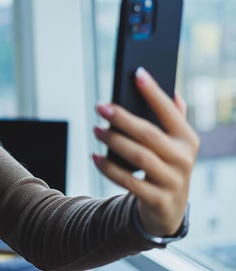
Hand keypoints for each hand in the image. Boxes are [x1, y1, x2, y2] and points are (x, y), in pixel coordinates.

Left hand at [92, 67, 199, 235]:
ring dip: (113, 141)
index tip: (137, 73)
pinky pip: (127, 182)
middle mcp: (183, 159)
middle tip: (100, 106)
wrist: (168, 208)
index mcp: (188, 139)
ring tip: (96, 129)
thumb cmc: (166, 164)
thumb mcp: (175, 143)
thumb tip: (172, 90)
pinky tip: (94, 155)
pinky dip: (108, 168)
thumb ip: (174, 117)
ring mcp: (172, 181)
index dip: (154, 92)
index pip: (170, 112)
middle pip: (149, 134)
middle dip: (122, 118)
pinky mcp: (156, 199)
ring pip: (138, 156)